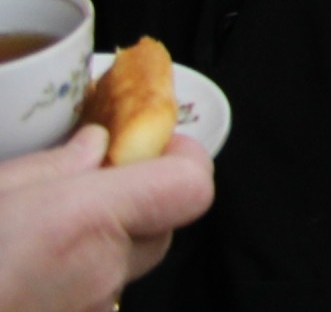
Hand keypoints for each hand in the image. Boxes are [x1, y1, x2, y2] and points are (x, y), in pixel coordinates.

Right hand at [0, 125, 215, 309]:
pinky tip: (30, 266)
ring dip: (106, 241)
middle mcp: (99, 270)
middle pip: (165, 226)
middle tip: (91, 182)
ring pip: (129, 264)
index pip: (191, 188)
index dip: (182, 160)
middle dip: (140, 199)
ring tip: (46, 230)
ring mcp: (87, 308)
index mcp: (85, 221)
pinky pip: (95, 295)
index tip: (151, 144)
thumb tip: (94, 146)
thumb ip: (52, 166)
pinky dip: (77, 275)